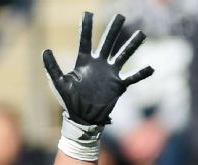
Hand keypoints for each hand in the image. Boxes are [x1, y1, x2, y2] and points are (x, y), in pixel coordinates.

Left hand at [43, 12, 153, 126]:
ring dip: (132, 46)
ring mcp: (110, 74)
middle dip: (114, 30)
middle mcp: (99, 64)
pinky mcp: (118, 85)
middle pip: (108, 43)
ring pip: (123, 55)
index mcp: (84, 62)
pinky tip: (152, 67)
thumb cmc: (69, 101)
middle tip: (120, 16)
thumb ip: (53, 68)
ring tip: (142, 34)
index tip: (87, 12)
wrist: (82, 118)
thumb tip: (45, 51)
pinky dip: (142, 73)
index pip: (85, 41)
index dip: (86, 27)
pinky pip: (133, 78)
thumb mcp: (59, 83)